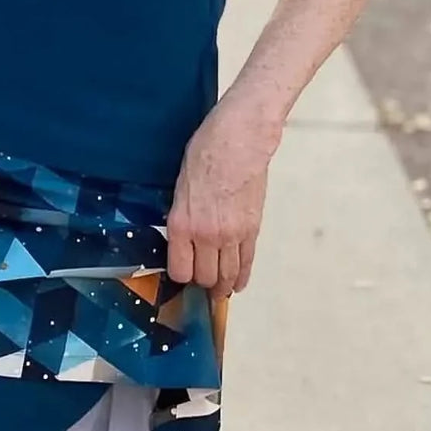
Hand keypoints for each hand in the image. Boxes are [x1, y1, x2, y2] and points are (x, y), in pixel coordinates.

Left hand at [166, 95, 275, 301]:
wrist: (238, 140)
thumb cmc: (204, 153)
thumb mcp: (179, 185)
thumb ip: (180, 215)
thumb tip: (182, 237)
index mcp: (181, 223)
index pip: (179, 270)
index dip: (180, 276)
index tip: (181, 274)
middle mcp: (205, 235)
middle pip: (204, 277)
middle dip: (201, 283)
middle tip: (200, 282)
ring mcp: (231, 235)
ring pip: (226, 275)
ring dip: (222, 285)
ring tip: (219, 291)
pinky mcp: (252, 230)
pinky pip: (246, 263)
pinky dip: (241, 277)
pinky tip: (237, 284)